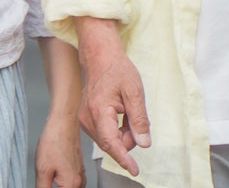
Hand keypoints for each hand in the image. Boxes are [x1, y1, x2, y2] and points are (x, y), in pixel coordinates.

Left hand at [36, 110, 86, 187]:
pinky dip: (62, 184)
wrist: (63, 122)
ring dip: (58, 186)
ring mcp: (80, 174)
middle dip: (52, 187)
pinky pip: (71, 183)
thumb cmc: (55, 140)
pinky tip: (52, 177)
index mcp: (72, 185)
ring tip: (47, 177)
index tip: (42, 185)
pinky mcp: (78, 168)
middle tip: (43, 182)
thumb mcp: (42, 170)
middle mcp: (79, 181)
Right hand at [75, 19, 150, 176]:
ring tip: (127, 111)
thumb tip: (144, 143)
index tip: (134, 170)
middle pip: (111, 143)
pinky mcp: (85, 119)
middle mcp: (87, 118)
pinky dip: (115, 130)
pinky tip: (120, 114)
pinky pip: (103, 134)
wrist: (100, 58)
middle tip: (136, 118)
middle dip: (128, 138)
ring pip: (108, 140)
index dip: (124, 159)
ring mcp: (84, 119)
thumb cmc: (117, 71)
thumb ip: (139, 119)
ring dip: (122, 133)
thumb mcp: (135, 92)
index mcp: (99, 111)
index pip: (111, 143)